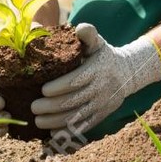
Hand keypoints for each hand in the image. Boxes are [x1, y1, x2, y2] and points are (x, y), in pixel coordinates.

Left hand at [30, 23, 160, 132]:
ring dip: (56, 122)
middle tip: (33, 107)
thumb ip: (88, 34)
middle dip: (52, 107)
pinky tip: (53, 134)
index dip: (59, 87)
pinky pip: (85, 126)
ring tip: (38, 121)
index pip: (76, 81)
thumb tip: (80, 27)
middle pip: (74, 101)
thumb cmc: (104, 54)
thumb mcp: (98, 42)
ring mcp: (101, 105)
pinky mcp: (101, 115)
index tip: (42, 90)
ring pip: (78, 117)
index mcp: (96, 70)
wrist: (127, 73)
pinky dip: (68, 131)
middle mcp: (100, 89)